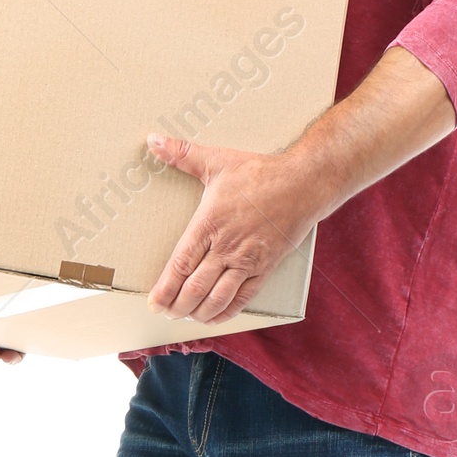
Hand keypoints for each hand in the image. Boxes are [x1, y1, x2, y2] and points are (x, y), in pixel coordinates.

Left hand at [145, 132, 322, 322]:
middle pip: (196, 287)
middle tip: (165, 312)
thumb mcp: (217, 161)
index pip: (181, 264)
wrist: (304, 184)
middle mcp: (227, 247)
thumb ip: (182, 154)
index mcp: (209, 224)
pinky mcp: (265, 267)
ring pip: (218, 298)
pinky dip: (226, 312)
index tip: (154, 301)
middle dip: (177, 305)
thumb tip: (153, 140)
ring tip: (186, 316)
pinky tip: (215, 317)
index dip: (165, 288)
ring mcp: (247, 260)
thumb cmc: (260, 173)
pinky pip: (243, 297)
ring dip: (199, 312)